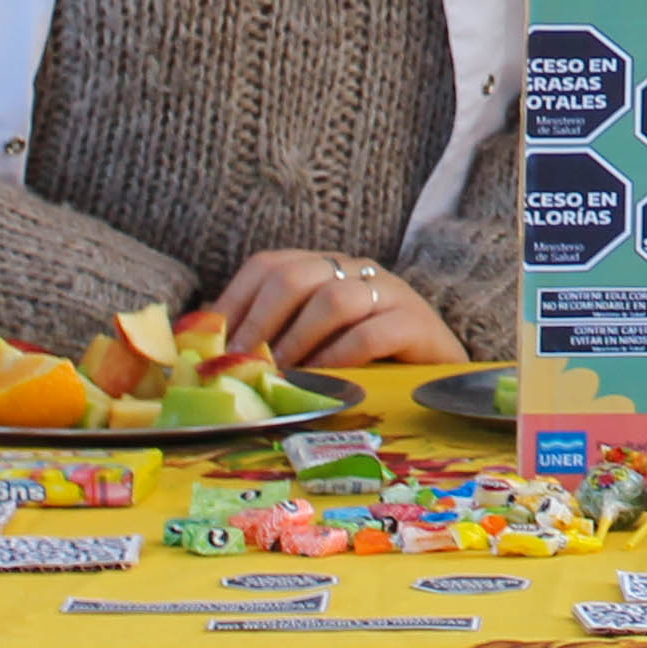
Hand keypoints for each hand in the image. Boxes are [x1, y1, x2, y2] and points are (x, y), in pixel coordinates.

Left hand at [202, 250, 464, 368]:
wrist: (440, 378)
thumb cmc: (366, 364)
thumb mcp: (312, 347)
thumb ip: (269, 342)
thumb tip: (205, 351)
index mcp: (322, 269)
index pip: (267, 266)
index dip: (235, 302)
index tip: (214, 345)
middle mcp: (352, 271)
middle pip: (295, 276)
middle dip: (261, 322)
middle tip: (243, 364)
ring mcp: (386, 292)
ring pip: (332, 299)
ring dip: (298, 341)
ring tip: (282, 376)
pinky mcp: (415, 322)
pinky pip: (371, 332)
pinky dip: (339, 357)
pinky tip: (324, 381)